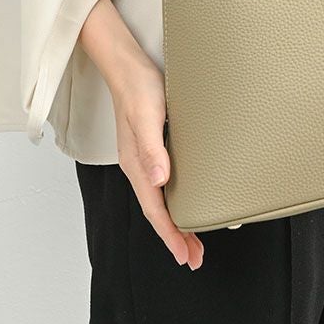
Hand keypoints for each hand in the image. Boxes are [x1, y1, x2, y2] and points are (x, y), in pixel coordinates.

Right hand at [79, 0, 203, 268]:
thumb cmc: (139, 88)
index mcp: (136, 165)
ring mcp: (144, 158)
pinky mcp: (151, 147)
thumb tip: (159, 179)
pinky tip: (184, 200)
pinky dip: (173, 200)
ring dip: (175, 222)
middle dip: (175, 237)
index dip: (171, 235)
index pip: (155, 210)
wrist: (128, 65)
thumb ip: (152, 148)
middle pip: (157, 211)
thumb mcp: (148, 116)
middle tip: (195, 258)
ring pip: (160, 199)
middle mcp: (138, 166)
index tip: (186, 255)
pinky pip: (162, 184)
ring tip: (192, 240)